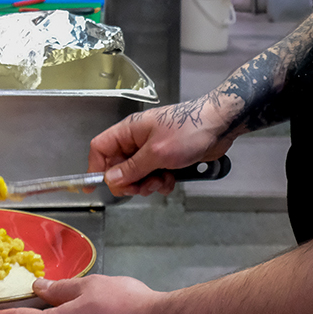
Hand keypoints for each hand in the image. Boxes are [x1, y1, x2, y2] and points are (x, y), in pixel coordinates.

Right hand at [90, 99, 235, 196]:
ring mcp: (152, 149)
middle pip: (118, 166)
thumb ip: (131, 169)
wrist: (219, 125)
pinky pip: (153, 175)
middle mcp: (137, 139)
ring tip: (161, 181)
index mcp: (129, 131)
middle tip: (140, 188)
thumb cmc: (188, 131)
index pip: (100, 148)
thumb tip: (109, 179)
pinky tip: (171, 180)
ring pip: (137, 174)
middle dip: (128, 181)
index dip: (95, 167)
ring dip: (147, 183)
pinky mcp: (166, 158)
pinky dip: (160, 181)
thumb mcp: (156, 153)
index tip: (93, 188)